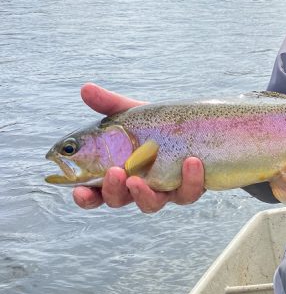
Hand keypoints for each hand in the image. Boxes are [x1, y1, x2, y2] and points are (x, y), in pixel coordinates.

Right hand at [72, 83, 205, 212]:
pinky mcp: (190, 188)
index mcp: (120, 173)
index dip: (86, 197)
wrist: (198, 126)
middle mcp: (140, 187)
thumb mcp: (135, 115)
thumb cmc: (158, 126)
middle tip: (115, 172)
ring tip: (139, 178)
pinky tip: (191, 161)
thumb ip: (110, 105)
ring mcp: (165, 191)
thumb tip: (85, 88)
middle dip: (114, 190)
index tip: (79, 191)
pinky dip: (190, 179)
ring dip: (144, 194)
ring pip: (152, 204)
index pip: (97, 193)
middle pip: (119, 200)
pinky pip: (189, 192)